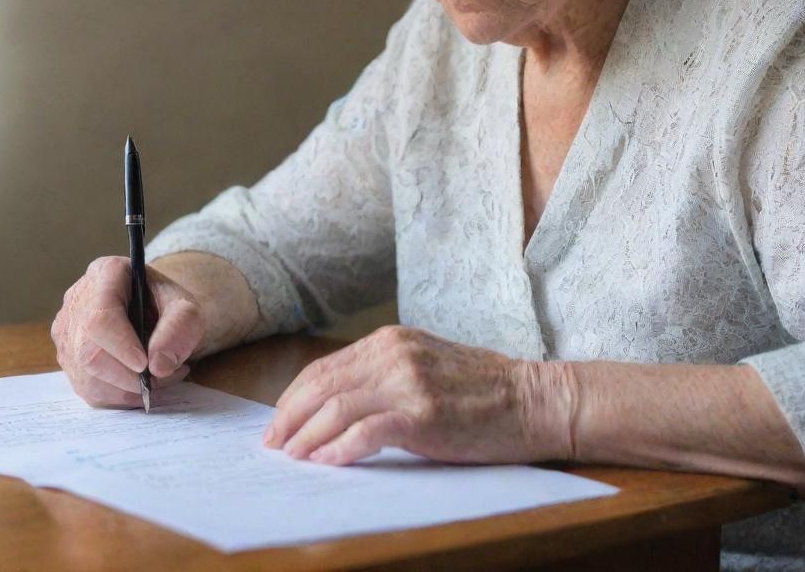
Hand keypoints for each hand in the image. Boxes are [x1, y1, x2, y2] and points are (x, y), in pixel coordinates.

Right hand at [51, 255, 205, 407]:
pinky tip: (140, 384)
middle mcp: (77, 301)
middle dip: (128, 376)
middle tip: (162, 377)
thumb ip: (180, 327)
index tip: (145, 365)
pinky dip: (118, 395)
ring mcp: (66, 332)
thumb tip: (158, 366)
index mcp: (105, 274)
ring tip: (158, 378)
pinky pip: (87, 389)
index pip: (100, 317)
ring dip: (126, 389)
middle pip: (89, 352)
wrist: (153, 309)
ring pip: (86, 376)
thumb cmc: (166, 304)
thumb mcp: (186, 306)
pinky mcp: (67, 358)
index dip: (120, 346)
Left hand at [262, 325, 576, 465]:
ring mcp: (408, 381)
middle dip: (289, 418)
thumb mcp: (425, 366)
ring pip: (336, 408)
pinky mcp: (422, 413)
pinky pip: (366, 432)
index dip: (293, 398)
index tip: (277, 424)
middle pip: (321, 385)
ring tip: (290, 460)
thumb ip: (383, 375)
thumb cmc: (482, 390)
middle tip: (272, 446)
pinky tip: (324, 464)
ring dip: (305, 437)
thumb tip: (334, 407)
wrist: (533, 400)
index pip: (325, 367)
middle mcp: (394, 353)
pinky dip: (339, 450)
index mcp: (391, 340)